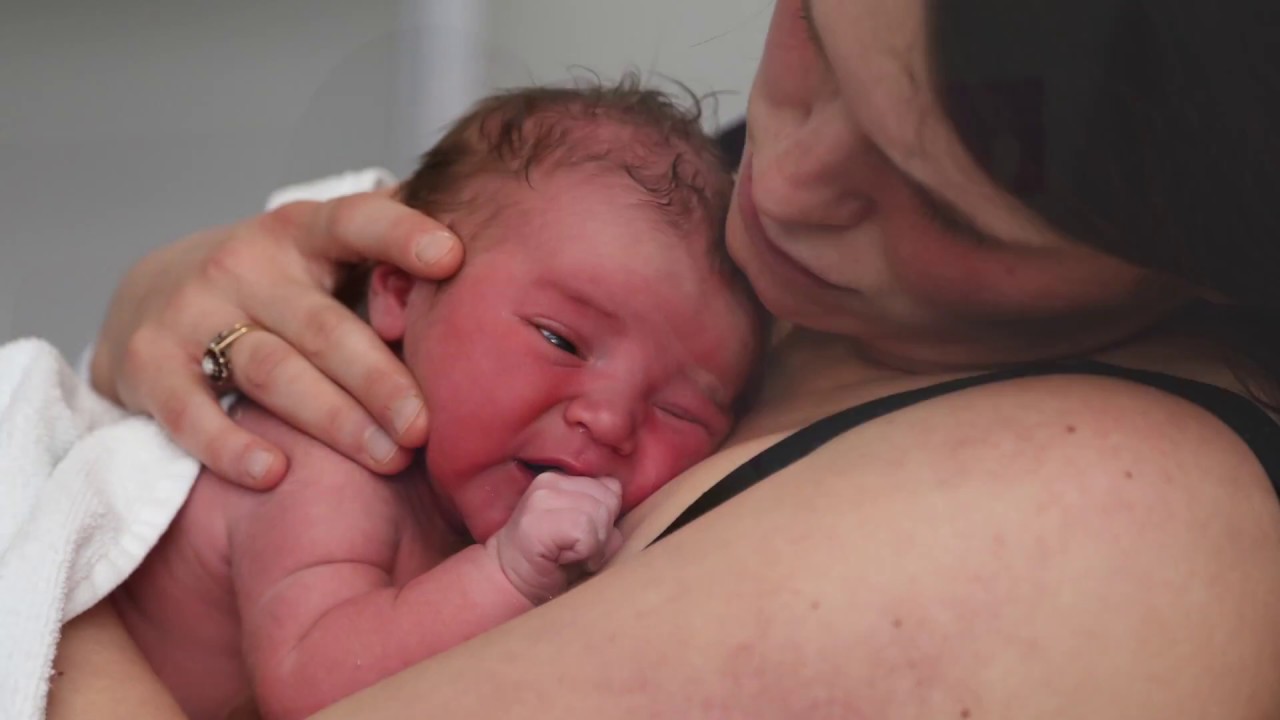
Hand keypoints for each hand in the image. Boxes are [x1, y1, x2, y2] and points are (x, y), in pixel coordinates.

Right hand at [90, 189, 463, 487]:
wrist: (151, 298)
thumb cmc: (276, 288)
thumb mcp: (326, 261)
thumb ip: (389, 266)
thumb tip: (497, 269)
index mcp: (303, 233)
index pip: (356, 221)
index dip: (401, 234)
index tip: (451, 256)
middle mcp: (248, 264)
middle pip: (324, 325)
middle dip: (380, 378)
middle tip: (428, 426)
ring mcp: (194, 311)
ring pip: (272, 369)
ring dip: (334, 419)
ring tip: (388, 459)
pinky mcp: (150, 363)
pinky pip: (191, 411)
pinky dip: (229, 445)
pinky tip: (273, 472)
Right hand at [485, 472, 624, 603]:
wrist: (508, 582)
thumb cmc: (550, 561)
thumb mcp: (584, 532)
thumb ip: (604, 518)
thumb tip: (620, 523)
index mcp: (563, 479)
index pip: (611, 486)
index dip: (608, 518)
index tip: (585, 537)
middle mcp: (551, 481)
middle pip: (609, 499)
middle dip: (604, 532)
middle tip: (579, 551)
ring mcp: (542, 498)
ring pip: (599, 514)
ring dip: (595, 545)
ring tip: (572, 556)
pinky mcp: (537, 521)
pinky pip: (585, 532)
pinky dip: (585, 552)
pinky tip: (565, 560)